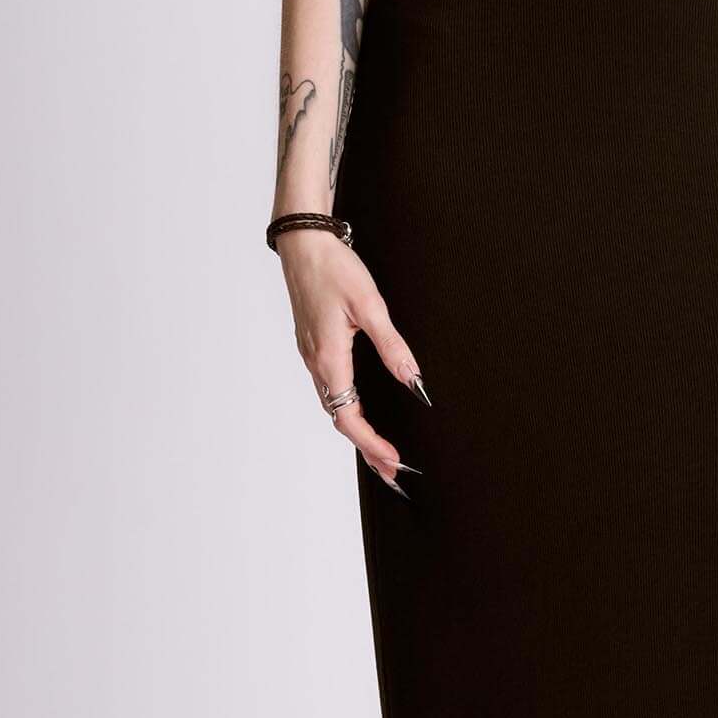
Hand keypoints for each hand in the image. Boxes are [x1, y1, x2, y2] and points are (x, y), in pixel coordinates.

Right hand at [277, 230, 426, 491]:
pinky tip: (362, 412)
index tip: (395, 462)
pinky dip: (348, 410)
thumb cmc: (334, 269)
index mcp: (328, 359)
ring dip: (358, 432)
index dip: (372, 444)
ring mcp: (312, 356)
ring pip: (335, 405)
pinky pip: (331, 389)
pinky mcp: (313, 346)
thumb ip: (393, 347)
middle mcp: (316, 364)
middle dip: (367, 448)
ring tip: (382, 452)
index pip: (349, 417)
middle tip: (393, 473)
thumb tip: (414, 383)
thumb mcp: (370, 306)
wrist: (302, 244)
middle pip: (341, 419)